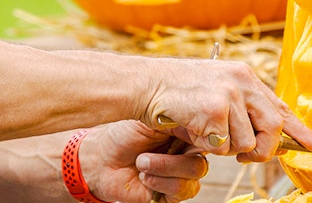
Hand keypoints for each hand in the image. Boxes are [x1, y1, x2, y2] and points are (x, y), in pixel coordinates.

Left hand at [80, 121, 208, 202]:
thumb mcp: (151, 118)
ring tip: (142, 162)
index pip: (210, 133)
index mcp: (187, 131)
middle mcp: (187, 152)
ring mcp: (181, 173)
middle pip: (206, 151)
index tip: (186, 131)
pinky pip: (182, 189)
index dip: (204, 134)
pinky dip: (160, 181)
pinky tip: (144, 175)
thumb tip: (204, 119)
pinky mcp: (172, 193)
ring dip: (165, 167)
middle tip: (148, 151)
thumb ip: (180, 119)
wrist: (101, 159)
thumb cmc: (123, 134)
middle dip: (178, 152)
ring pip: (195, 173)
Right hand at [140, 58, 311, 161]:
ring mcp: (229, 94)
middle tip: (245, 157)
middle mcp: (242, 81)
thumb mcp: (217, 93)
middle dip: (263, 150)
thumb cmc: (177, 93)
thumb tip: (266, 138)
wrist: (146, 83)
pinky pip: (224, 147)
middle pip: (273, 128)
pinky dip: (210, 148)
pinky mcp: (215, 109)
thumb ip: (242, 109)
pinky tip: (195, 130)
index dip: (300, 130)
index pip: (281, 107)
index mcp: (245, 76)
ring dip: (227, 149)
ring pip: (247, 143)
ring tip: (205, 132)